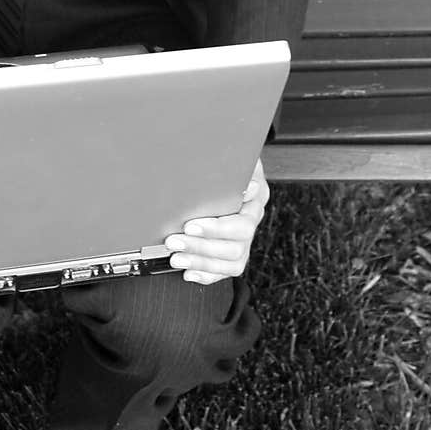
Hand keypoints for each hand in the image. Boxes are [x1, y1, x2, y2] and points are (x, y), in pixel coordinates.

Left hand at [164, 159, 269, 285]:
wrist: (225, 166)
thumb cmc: (226, 159)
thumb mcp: (231, 155)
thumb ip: (233, 165)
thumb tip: (246, 183)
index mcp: (256, 196)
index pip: (241, 222)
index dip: (215, 228)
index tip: (190, 225)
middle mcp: (253, 219)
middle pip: (235, 245)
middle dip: (201, 246)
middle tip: (174, 241)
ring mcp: (246, 238)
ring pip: (231, 260)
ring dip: (200, 261)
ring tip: (175, 258)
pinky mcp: (236, 252)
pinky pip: (227, 270)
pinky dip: (207, 274)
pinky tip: (189, 272)